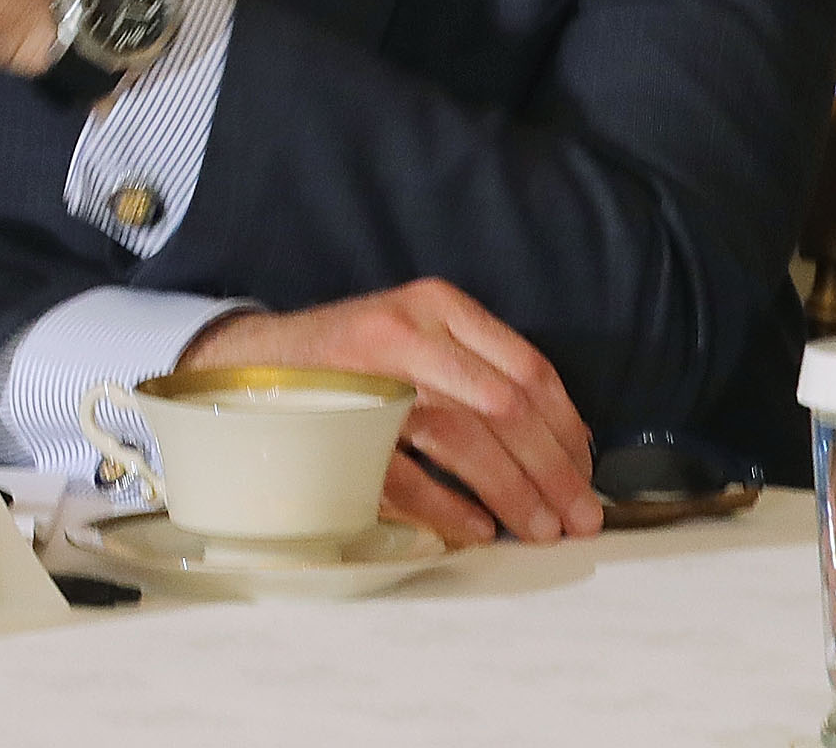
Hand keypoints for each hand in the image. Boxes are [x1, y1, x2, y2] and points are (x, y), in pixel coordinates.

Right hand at [180, 279, 601, 548]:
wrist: (247, 362)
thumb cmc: (349, 360)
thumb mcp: (416, 335)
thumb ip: (480, 370)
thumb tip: (564, 443)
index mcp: (436, 305)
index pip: (528, 368)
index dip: (568, 430)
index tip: (588, 473)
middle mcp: (406, 331)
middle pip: (505, 406)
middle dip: (554, 471)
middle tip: (580, 518)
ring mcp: (368, 376)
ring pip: (464, 437)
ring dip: (513, 493)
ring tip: (540, 530)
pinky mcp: (336, 423)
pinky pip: (407, 474)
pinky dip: (449, 507)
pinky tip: (475, 529)